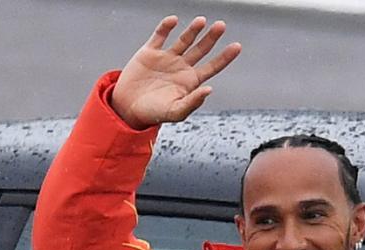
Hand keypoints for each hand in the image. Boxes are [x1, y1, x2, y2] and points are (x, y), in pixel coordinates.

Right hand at [112, 16, 240, 128]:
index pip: (212, 66)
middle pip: (201, 49)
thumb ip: (193, 102)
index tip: (237, 46)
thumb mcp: (175, 112)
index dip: (225, 57)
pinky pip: (160, 35)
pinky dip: (166, 27)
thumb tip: (209, 89)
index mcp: (190, 81)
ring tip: (201, 21)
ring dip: (193, 30)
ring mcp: (166, 58)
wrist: (127, 108)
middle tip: (221, 26)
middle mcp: (181, 67)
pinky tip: (173, 21)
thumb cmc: (153, 113)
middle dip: (211, 38)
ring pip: (183, 40)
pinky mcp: (150, 52)